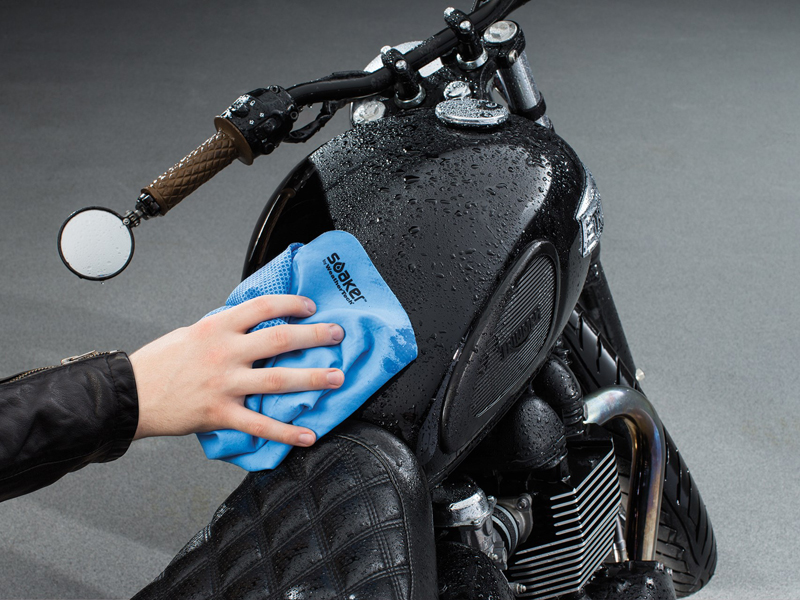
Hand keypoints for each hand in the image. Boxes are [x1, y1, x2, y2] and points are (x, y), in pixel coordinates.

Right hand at [129, 295, 344, 445]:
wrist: (130, 394)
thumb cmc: (159, 362)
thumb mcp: (192, 333)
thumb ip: (224, 330)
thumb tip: (254, 325)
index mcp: (217, 326)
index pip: (262, 307)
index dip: (291, 304)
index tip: (311, 307)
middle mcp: (224, 352)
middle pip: (280, 339)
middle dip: (315, 336)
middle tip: (338, 335)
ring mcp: (224, 384)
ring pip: (277, 380)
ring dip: (312, 379)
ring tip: (336, 377)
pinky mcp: (220, 413)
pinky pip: (260, 424)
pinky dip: (286, 431)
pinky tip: (308, 435)